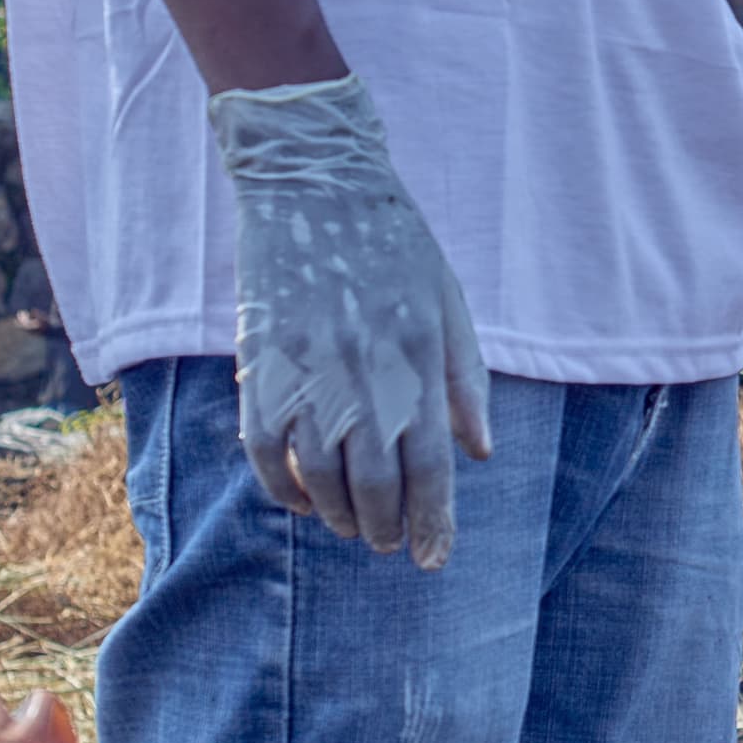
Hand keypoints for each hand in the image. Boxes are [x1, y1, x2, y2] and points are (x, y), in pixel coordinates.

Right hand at [209, 75, 491, 566]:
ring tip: (354, 527)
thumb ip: (465, 381)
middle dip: (388, 527)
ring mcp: (308, 374)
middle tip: (392, 544)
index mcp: (418, 359)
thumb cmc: (393, 242)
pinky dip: (282, 486)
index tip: (433, 560)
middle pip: (377, 483)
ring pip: (321, 477)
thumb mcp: (449, 303)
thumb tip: (481, 453)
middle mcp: (365, 376)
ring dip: (339, 515)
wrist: (314, 182)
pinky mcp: (260, 367)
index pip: (431, 466)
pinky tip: (301, 499)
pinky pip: (265, 451)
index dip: (433, 521)